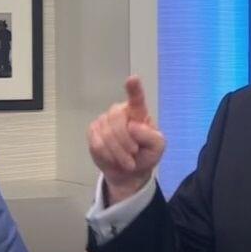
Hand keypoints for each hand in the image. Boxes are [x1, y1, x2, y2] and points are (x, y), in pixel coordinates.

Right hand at [87, 75, 165, 204]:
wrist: (129, 172)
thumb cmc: (145, 155)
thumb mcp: (157, 148)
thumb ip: (151, 136)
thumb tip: (133, 127)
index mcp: (138, 112)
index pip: (136, 98)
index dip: (134, 89)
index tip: (133, 79)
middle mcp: (120, 112)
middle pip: (116, 119)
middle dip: (125, 141)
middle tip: (133, 154)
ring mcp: (104, 120)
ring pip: (106, 135)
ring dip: (118, 154)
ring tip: (127, 162)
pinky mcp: (93, 132)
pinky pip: (97, 144)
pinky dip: (108, 156)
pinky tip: (114, 159)